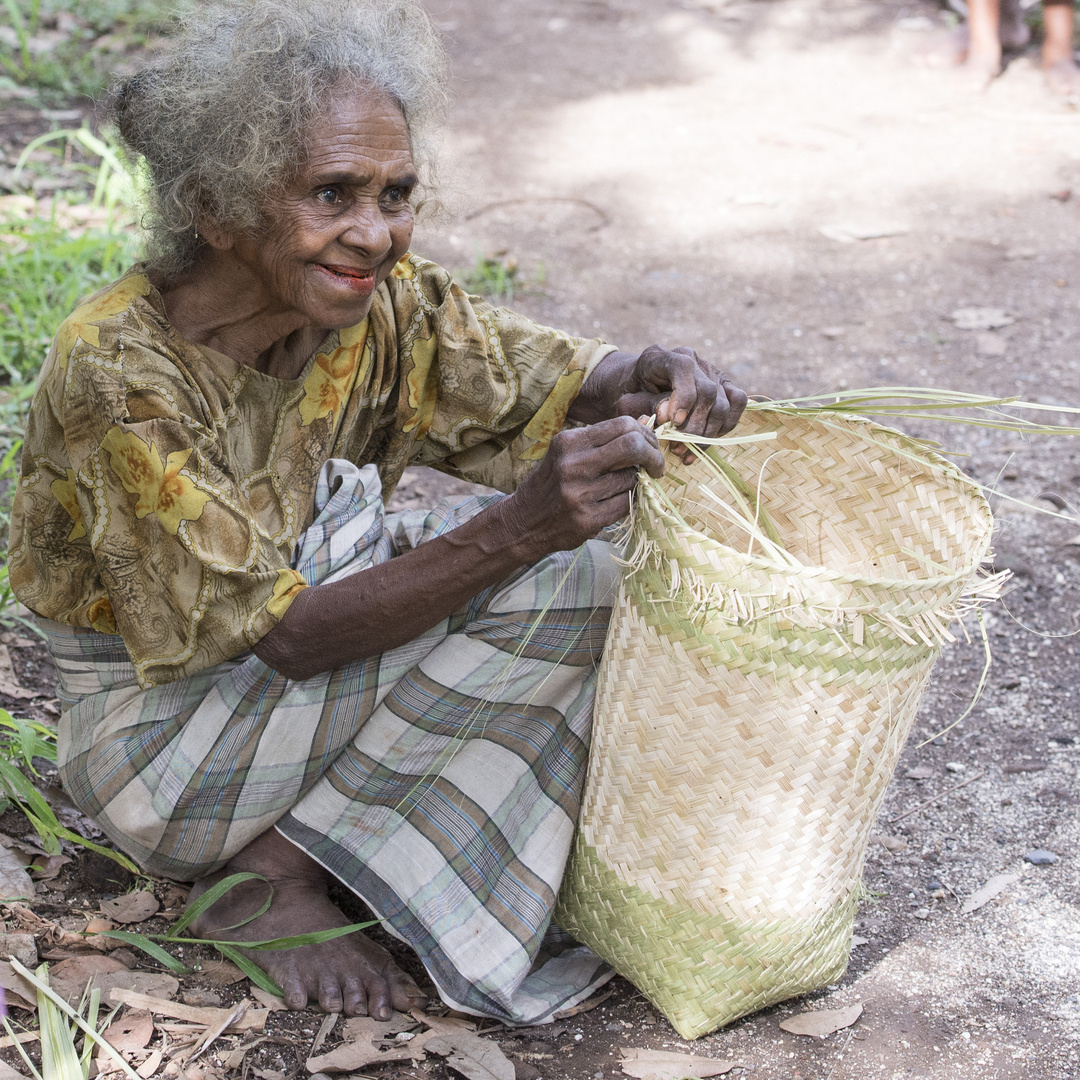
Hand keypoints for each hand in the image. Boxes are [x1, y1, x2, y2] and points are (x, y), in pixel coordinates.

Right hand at [503, 416, 664, 557]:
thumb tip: (647, 422)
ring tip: (624, 486)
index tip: (651, 446)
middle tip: (656, 466)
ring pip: (632, 478)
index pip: (622, 425)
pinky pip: (626, 503)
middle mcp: (573, 465)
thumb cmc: (551, 483)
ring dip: (636, 482)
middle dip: (653, 455)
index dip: (645, 434)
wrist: (523, 522)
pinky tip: (618, 500)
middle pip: (632, 446)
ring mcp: (580, 494)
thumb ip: (603, 440)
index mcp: (569, 442)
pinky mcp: (588, 519)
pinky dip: (630, 501)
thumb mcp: (567, 453)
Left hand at [567, 345, 747, 462]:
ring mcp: (709, 370)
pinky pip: (737, 402)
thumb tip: (668, 415)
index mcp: (660, 356)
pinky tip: (705, 438)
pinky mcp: (722, 384)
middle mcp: (690, 358)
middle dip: (693, 426)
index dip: (683, 398)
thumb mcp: (625, 402)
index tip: (672, 423)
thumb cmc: (626, 396)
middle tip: (677, 449)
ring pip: (723, 403)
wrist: (633, 390)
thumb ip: (645, 405)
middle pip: (707, 392)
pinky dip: (726, 424)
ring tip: (686, 451)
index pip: (684, 369)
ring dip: (707, 433)